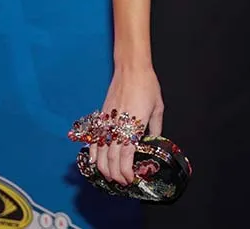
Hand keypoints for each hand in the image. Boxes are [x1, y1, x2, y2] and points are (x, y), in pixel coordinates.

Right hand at [90, 66, 162, 185]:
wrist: (131, 68)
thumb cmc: (147, 86)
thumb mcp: (158, 108)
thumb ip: (155, 127)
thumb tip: (154, 140)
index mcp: (134, 127)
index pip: (126, 157)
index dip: (126, 172)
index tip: (130, 179)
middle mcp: (118, 127)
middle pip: (111, 159)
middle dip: (115, 175)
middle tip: (122, 182)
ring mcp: (107, 122)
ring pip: (99, 152)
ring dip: (103, 168)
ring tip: (109, 176)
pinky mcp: (101, 116)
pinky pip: (93, 138)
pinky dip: (92, 152)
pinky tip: (94, 161)